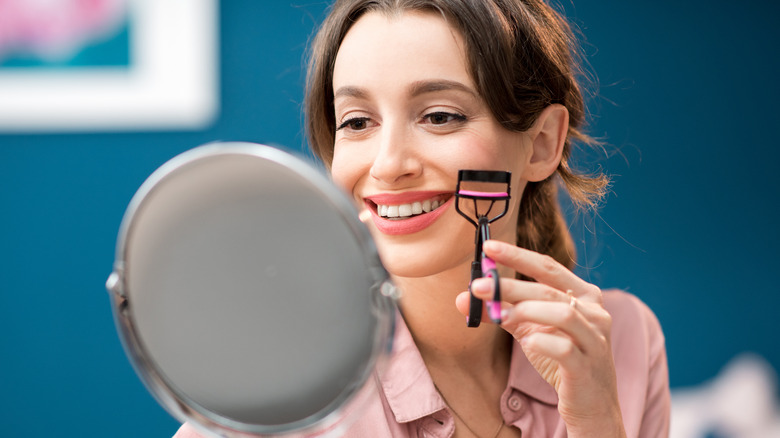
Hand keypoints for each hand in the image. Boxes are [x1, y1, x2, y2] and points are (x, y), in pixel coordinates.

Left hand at [455, 240, 625, 436]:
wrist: (590, 403)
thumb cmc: (561, 359)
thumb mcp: (530, 329)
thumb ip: (500, 312)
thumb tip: (462, 299)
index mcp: (584, 295)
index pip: (548, 267)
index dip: (518, 255)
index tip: (488, 247)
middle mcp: (595, 312)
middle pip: (548, 290)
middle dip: (510, 285)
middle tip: (477, 286)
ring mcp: (595, 339)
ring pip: (562, 313)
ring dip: (525, 310)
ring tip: (500, 316)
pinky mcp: (587, 366)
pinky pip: (564, 348)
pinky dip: (541, 342)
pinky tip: (527, 343)